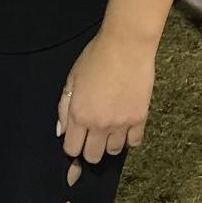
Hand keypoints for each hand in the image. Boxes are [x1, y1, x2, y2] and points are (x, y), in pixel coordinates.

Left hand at [57, 29, 156, 163]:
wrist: (126, 46)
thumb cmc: (96, 57)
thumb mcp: (72, 78)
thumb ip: (64, 106)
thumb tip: (61, 130)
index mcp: (79, 115)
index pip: (72, 149)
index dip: (72, 146)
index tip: (76, 138)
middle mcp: (99, 125)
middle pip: (92, 156)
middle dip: (89, 149)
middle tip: (92, 135)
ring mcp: (121, 124)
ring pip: (113, 151)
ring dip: (109, 143)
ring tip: (109, 127)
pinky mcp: (139, 119)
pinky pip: (134, 142)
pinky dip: (128, 138)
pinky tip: (124, 125)